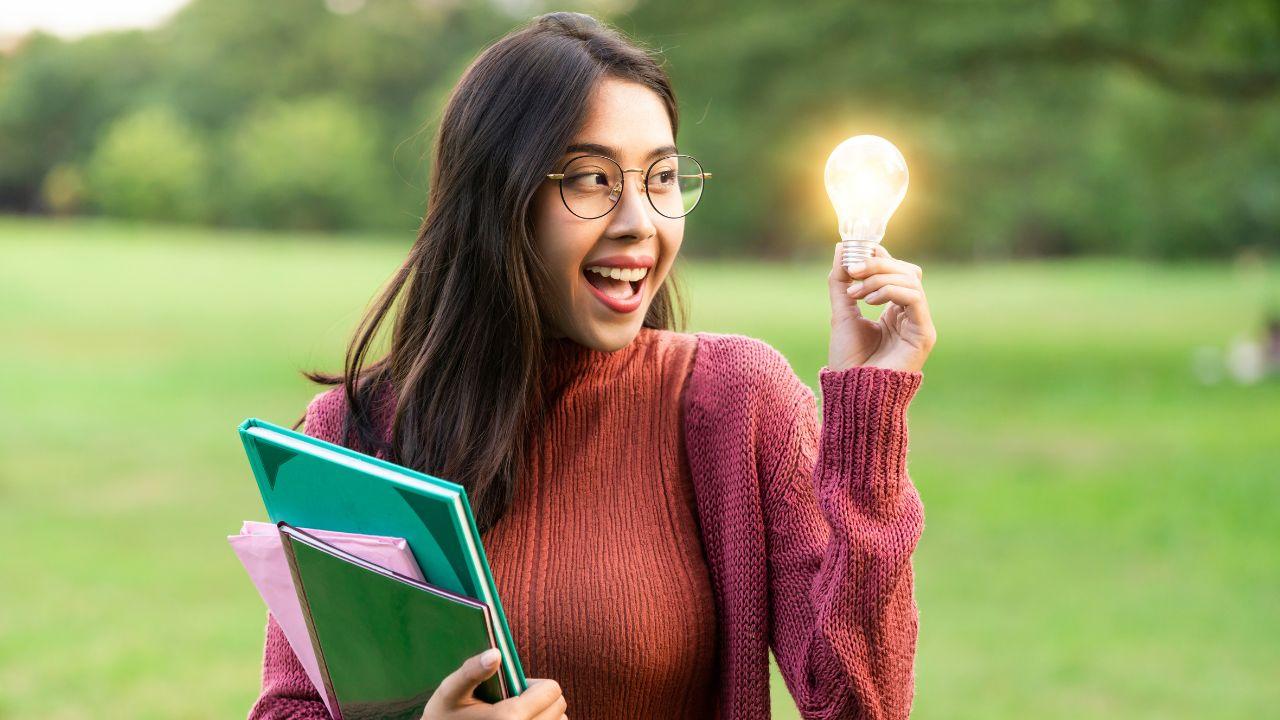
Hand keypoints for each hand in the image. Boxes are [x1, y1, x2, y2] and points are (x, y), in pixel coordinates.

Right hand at [421, 648, 567, 719]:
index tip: (513, 688)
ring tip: (516, 716)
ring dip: (544, 716)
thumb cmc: (443, 718)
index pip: (552, 690)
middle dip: (541, 699)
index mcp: (509, 719)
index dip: (535, 684)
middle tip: (512, 702)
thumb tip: (496, 653)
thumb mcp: (450, 692)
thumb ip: (472, 671)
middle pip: (559, 706)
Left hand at [827, 242, 936, 372]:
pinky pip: (915, 298)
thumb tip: (841, 247)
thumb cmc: (849, 359)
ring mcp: (920, 324)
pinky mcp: (924, 334)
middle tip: (852, 270)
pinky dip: (890, 291)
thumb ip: (841, 281)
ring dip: (879, 278)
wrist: (852, 391)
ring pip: (911, 280)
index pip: (896, 270)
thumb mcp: (841, 312)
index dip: (879, 256)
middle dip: (877, 265)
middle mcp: (910, 315)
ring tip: (856, 293)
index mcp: (894, 310)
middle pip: (907, 271)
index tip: (854, 253)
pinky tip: (869, 301)